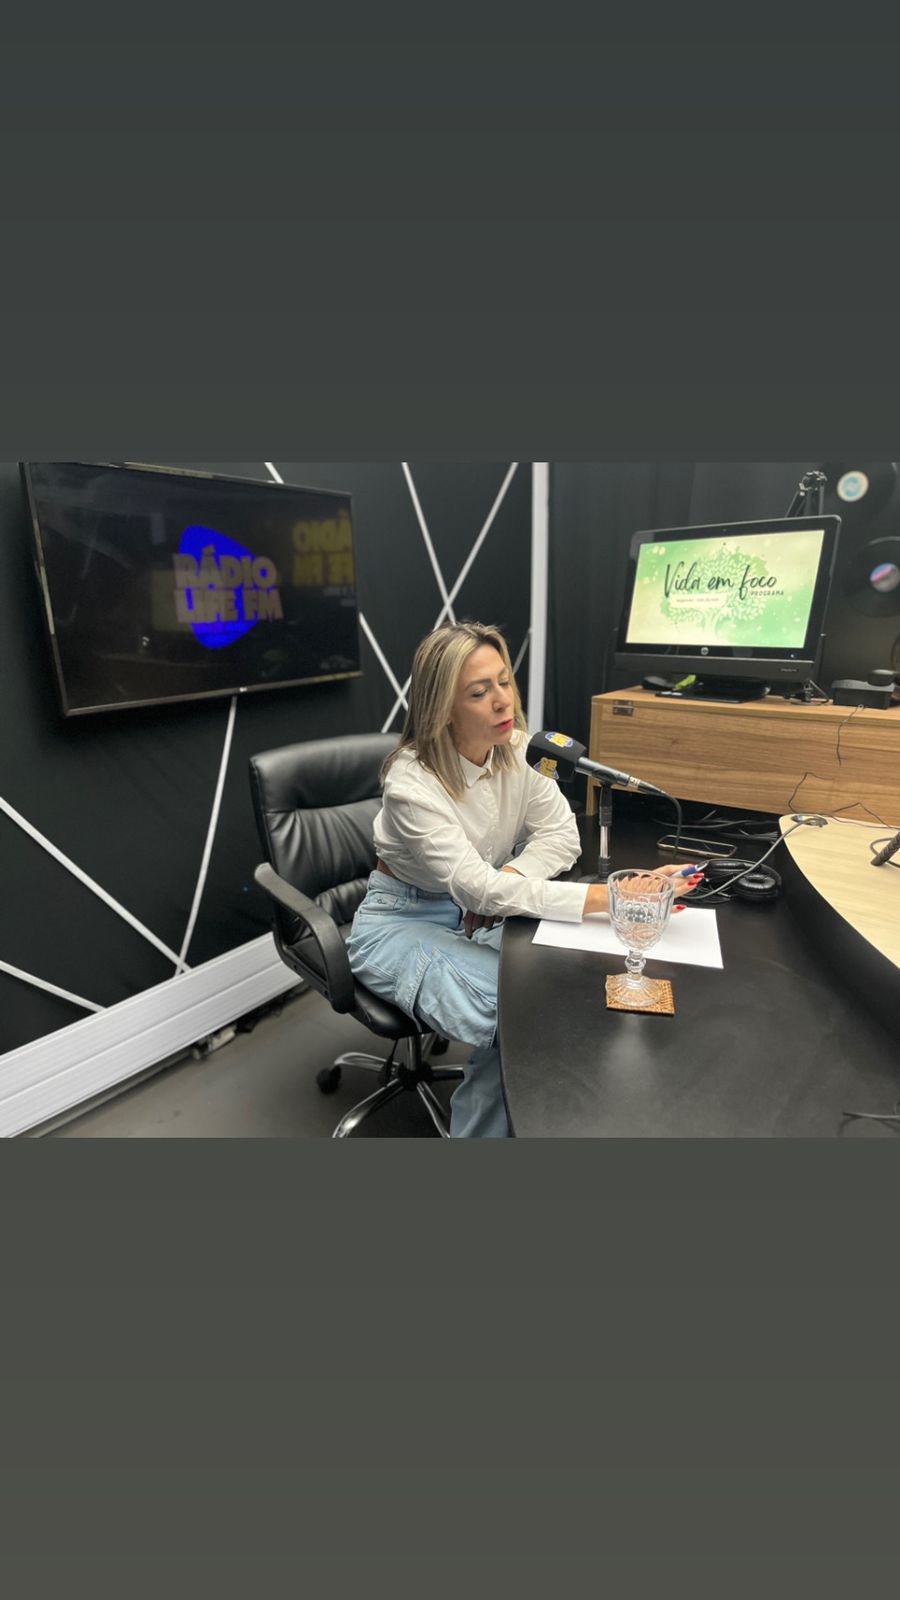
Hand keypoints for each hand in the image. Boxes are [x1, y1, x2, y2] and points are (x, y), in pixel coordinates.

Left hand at [461, 865, 521, 938]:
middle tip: (484, 917)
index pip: (469, 920)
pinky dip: (498, 917)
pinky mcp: (500, 910)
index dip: (468, 929)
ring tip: (492, 912)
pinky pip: (498, 920)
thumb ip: (473, 908)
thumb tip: (467, 922)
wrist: (505, 881)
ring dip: (489, 921)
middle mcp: (481, 907)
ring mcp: (491, 909)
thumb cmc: (491, 888)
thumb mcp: (479, 897)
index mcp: (474, 903)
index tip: (469, 936)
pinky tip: (498, 910)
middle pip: (478, 924)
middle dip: (480, 923)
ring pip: (488, 924)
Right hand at [582, 863, 704, 917]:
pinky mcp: (645, 905)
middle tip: (698, 874)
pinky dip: (673, 908)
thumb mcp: (636, 884)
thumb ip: (650, 884)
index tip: (690, 866)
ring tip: (693, 884)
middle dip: (685, 877)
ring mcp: (647, 894)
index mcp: (647, 877)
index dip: (680, 868)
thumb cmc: (619, 892)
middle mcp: (649, 884)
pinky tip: (681, 906)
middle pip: (670, 879)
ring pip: (668, 890)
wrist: (603, 897)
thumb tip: (663, 885)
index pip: (666, 870)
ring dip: (682, 888)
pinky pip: (662, 906)